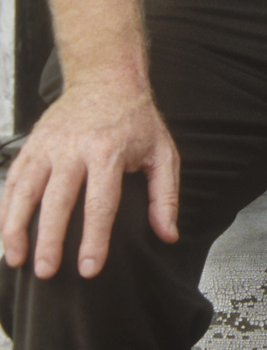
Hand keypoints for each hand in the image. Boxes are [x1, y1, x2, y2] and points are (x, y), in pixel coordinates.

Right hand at [0, 77, 179, 279]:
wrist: (105, 78)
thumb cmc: (135, 119)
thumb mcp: (162, 152)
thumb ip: (165, 195)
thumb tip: (167, 234)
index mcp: (108, 150)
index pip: (100, 202)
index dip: (94, 239)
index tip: (89, 269)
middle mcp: (73, 148)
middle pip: (57, 200)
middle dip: (49, 239)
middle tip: (46, 271)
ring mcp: (48, 145)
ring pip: (25, 190)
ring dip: (17, 227)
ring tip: (17, 259)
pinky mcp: (32, 144)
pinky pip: (13, 179)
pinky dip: (5, 208)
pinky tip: (6, 233)